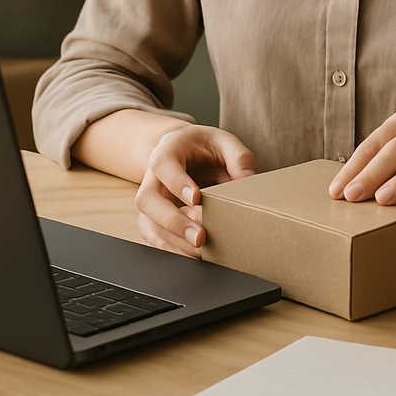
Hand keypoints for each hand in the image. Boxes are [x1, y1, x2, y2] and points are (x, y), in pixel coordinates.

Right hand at [134, 124, 256, 256]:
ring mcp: (150, 201)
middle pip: (147, 200)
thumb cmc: (204, 146)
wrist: (186, 153)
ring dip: (174, 242)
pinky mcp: (153, 220)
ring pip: (149, 224)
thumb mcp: (223, 140)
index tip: (196, 199)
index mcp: (167, 149)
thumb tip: (248, 179)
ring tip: (202, 251)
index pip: (162, 164)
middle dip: (173, 221)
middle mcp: (152, 177)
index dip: (177, 182)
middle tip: (200, 237)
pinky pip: (154, 239)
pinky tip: (194, 256)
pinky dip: (173, 250)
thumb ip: (238, 156)